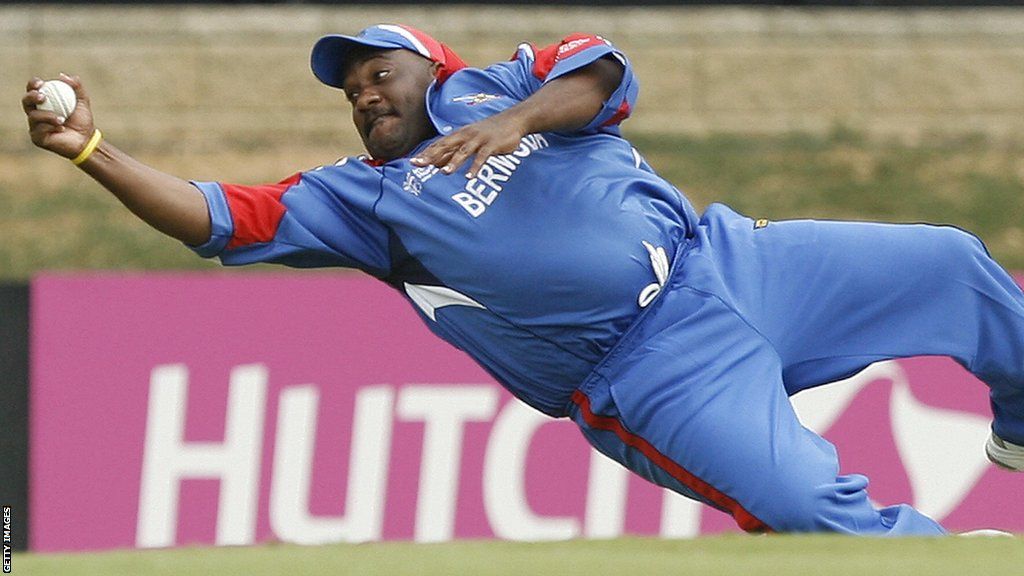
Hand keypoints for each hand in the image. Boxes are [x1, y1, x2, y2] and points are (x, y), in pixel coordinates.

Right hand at [23, 73, 95, 159]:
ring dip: (47, 115)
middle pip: (26, 101)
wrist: (86, 140)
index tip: (41, 83)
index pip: (33, 89)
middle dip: (32, 96)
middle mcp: (37, 112)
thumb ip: (76, 87)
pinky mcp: (37, 138)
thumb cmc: (82, 121)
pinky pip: (38, 130)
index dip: (33, 84)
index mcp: (44, 102)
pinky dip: (50, 127)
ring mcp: (35, 125)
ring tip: (62, 119)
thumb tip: (62, 75)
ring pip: (33, 116)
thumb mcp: (82, 101)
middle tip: (42, 97)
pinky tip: (61, 128)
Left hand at [412, 113, 527, 177]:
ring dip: (454, 162)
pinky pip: (482, 157)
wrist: (513, 119)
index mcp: (459, 134)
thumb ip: (454, 150)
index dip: (425, 153)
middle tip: (418, 165)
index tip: (412, 162)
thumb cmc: (489, 132)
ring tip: (444, 173)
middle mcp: (466, 135)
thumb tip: (436, 163)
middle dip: (431, 156)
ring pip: (463, 151)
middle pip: (446, 146)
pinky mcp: (492, 144)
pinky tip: (470, 177)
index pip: (439, 144)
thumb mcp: (470, 139)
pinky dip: (475, 167)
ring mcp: (479, 139)